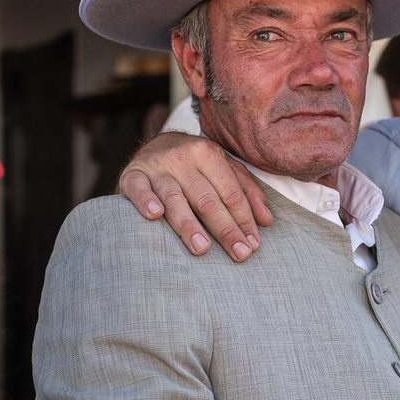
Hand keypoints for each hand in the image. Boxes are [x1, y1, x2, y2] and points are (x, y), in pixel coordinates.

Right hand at [118, 131, 270, 260]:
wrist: (153, 146)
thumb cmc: (195, 165)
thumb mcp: (223, 170)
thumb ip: (246, 191)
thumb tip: (266, 221)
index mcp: (208, 154)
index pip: (231, 193)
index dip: (243, 220)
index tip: (252, 245)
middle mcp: (182, 158)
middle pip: (207, 199)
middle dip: (225, 229)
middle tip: (239, 253)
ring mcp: (157, 167)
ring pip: (175, 198)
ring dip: (188, 224)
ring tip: (201, 247)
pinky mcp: (133, 176)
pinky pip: (138, 189)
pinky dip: (145, 201)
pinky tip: (154, 215)